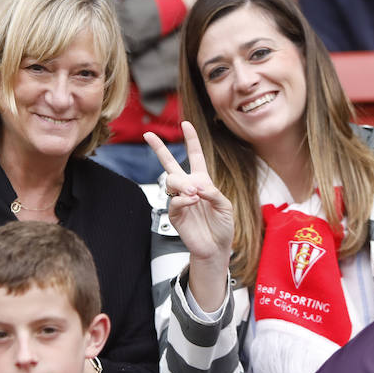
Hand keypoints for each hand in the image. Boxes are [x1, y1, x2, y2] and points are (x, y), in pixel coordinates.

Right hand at [145, 121, 234, 309]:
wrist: (216, 247)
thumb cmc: (222, 226)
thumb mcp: (225, 205)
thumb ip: (212, 192)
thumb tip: (196, 187)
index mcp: (202, 181)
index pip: (195, 156)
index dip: (191, 140)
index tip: (186, 124)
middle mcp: (188, 188)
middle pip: (170, 164)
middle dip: (158, 148)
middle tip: (148, 135)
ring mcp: (179, 200)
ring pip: (171, 181)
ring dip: (182, 184)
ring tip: (194, 194)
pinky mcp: (175, 214)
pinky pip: (174, 201)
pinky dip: (184, 200)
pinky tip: (192, 202)